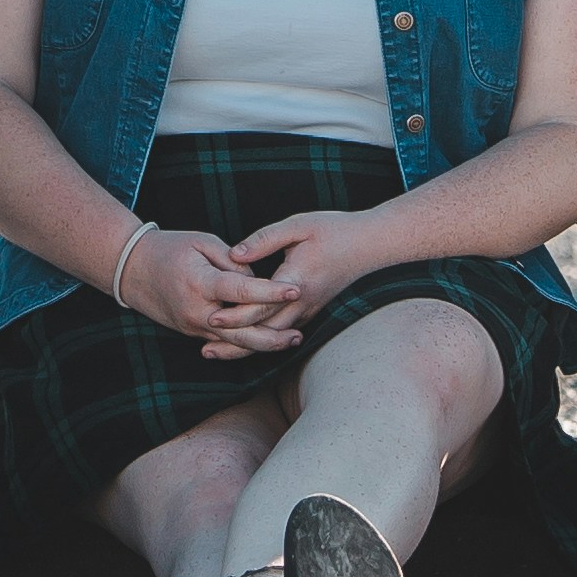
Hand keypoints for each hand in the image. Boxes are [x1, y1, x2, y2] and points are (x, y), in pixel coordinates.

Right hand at [117, 222, 303, 357]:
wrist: (133, 270)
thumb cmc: (170, 248)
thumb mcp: (201, 242)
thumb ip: (232, 260)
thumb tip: (257, 279)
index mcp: (200, 282)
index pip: (242, 291)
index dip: (270, 292)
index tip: (295, 289)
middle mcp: (197, 311)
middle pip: (242, 332)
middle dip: (273, 336)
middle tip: (300, 333)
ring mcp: (194, 326)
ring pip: (235, 344)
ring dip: (264, 344)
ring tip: (292, 340)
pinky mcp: (193, 332)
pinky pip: (224, 342)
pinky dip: (246, 343)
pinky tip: (267, 340)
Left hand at [202, 208, 376, 345]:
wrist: (370, 244)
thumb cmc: (334, 229)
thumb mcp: (298, 225)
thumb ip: (264, 239)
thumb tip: (234, 254)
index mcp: (296, 281)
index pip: (262, 306)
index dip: (236, 314)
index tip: (211, 318)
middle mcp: (303, 303)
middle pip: (265, 332)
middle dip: (235, 342)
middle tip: (205, 348)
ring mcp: (309, 310)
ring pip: (274, 338)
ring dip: (246, 347)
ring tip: (217, 351)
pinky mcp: (311, 310)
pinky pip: (284, 331)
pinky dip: (262, 339)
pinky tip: (243, 340)